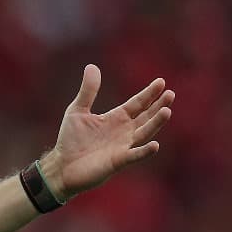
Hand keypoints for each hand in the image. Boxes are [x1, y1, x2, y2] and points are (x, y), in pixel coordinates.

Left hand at [43, 65, 173, 197]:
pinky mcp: (117, 162)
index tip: (161, 82)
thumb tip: (92, 66)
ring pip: (144, 133)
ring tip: (167, 111)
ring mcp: (122, 147)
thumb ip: (88, 91)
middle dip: (158, 106)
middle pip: (146, 117)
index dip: (149, 93)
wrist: (61, 166)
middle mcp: (124, 132)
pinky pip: (134, 156)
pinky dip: (144, 152)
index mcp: (116, 118)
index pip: (137, 104)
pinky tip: (155, 145)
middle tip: (170, 94)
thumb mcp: (77, 110)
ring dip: (155, 124)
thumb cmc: (70, 140)